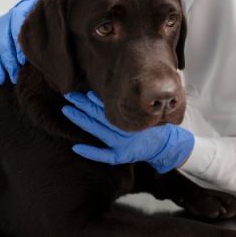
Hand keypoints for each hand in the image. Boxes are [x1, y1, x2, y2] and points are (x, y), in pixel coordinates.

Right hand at [0, 0, 46, 83]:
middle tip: (15, 76)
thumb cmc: (37, 17)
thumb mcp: (42, 13)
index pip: (16, 30)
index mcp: (18, 14)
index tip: (23, 61)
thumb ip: (42, 8)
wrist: (28, 11)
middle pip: (3, 43)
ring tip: (1, 80)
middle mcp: (2, 21)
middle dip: (9, 62)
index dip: (20, 47)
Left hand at [62, 91, 194, 173]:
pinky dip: (89, 152)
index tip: (85, 93)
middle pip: (99, 116)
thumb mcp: (153, 111)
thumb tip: (144, 79)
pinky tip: (75, 147)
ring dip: (81, 120)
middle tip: (69, 95)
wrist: (168, 146)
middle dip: (83, 105)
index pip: (109, 108)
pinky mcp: (119, 157)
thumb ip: (143, 99)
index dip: (96, 101)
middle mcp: (124, 131)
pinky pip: (102, 156)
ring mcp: (120, 145)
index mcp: (131, 119)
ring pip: (97, 131)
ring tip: (67, 110)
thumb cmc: (159, 126)